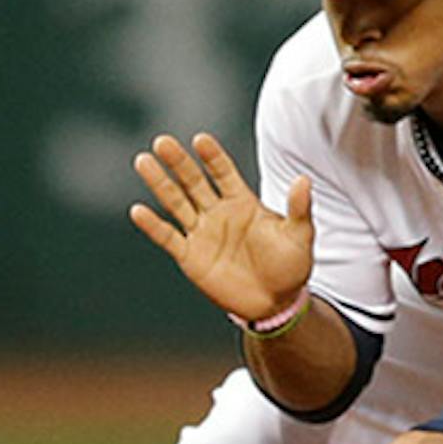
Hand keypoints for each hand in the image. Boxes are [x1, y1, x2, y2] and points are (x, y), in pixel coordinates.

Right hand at [129, 133, 312, 321]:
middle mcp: (218, 213)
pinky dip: (153, 226)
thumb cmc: (290, 267)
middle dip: (178, 162)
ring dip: (159, 183)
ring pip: (176, 202)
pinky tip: (138, 211)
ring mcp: (202, 233)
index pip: (223, 172)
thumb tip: (304, 180)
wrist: (276, 303)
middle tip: (162, 142)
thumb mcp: (300, 236)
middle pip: (193, 181)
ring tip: (143, 161)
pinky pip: (168, 238)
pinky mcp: (190, 257)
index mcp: (242, 202)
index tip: (200, 140)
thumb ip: (298, 208)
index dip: (212, 156)